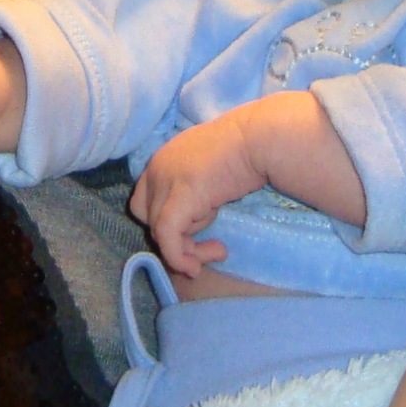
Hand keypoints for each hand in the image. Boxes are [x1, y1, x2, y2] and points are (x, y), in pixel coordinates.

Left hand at [127, 113, 261, 280]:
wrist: (260, 139)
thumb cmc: (247, 150)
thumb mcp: (211, 170)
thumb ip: (196, 190)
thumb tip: (199, 213)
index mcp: (163, 159)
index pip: (145, 201)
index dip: (165, 222)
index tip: (195, 232)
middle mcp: (156, 169)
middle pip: (149, 218)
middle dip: (177, 238)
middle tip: (210, 246)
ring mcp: (165, 181)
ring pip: (160, 232)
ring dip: (188, 251)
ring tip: (218, 251)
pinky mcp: (180, 197)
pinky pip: (168, 238)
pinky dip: (178, 257)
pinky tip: (196, 266)